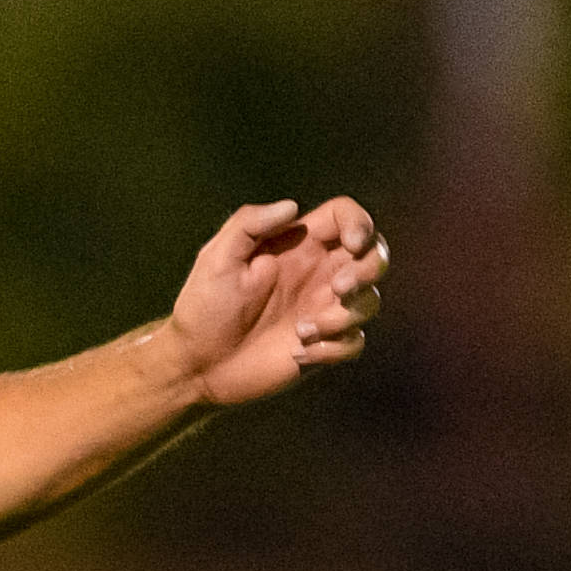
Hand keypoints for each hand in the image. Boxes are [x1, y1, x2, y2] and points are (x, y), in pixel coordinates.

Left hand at [160, 198, 388, 406]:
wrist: (196, 364)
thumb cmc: (203, 307)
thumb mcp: (217, 258)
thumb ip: (249, 223)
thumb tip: (291, 206)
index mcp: (297, 246)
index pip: (346, 218)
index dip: (360, 223)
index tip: (352, 244)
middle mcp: (317, 275)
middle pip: (374, 256)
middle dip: (370, 268)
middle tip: (338, 288)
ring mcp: (322, 310)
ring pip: (369, 301)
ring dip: (346, 315)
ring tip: (302, 330)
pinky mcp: (322, 346)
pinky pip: (354, 343)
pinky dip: (334, 348)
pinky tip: (298, 353)